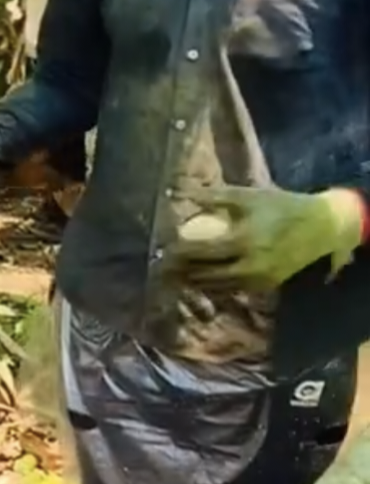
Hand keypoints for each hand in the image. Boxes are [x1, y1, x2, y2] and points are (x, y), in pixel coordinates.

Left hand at [170, 185, 365, 292]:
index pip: (201, 252)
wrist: (321, 227)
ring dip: (195, 282)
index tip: (162, 249)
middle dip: (182, 273)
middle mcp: (250, 265)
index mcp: (244, 240)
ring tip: (176, 275)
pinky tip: (201, 280)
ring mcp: (258, 279)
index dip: (179, 252)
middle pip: (205, 274)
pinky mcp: (265, 286)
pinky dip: (215, 286)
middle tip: (162, 268)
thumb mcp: (248, 196)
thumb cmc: (281, 206)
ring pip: (217, 286)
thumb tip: (182, 194)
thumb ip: (215, 197)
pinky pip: (233, 289)